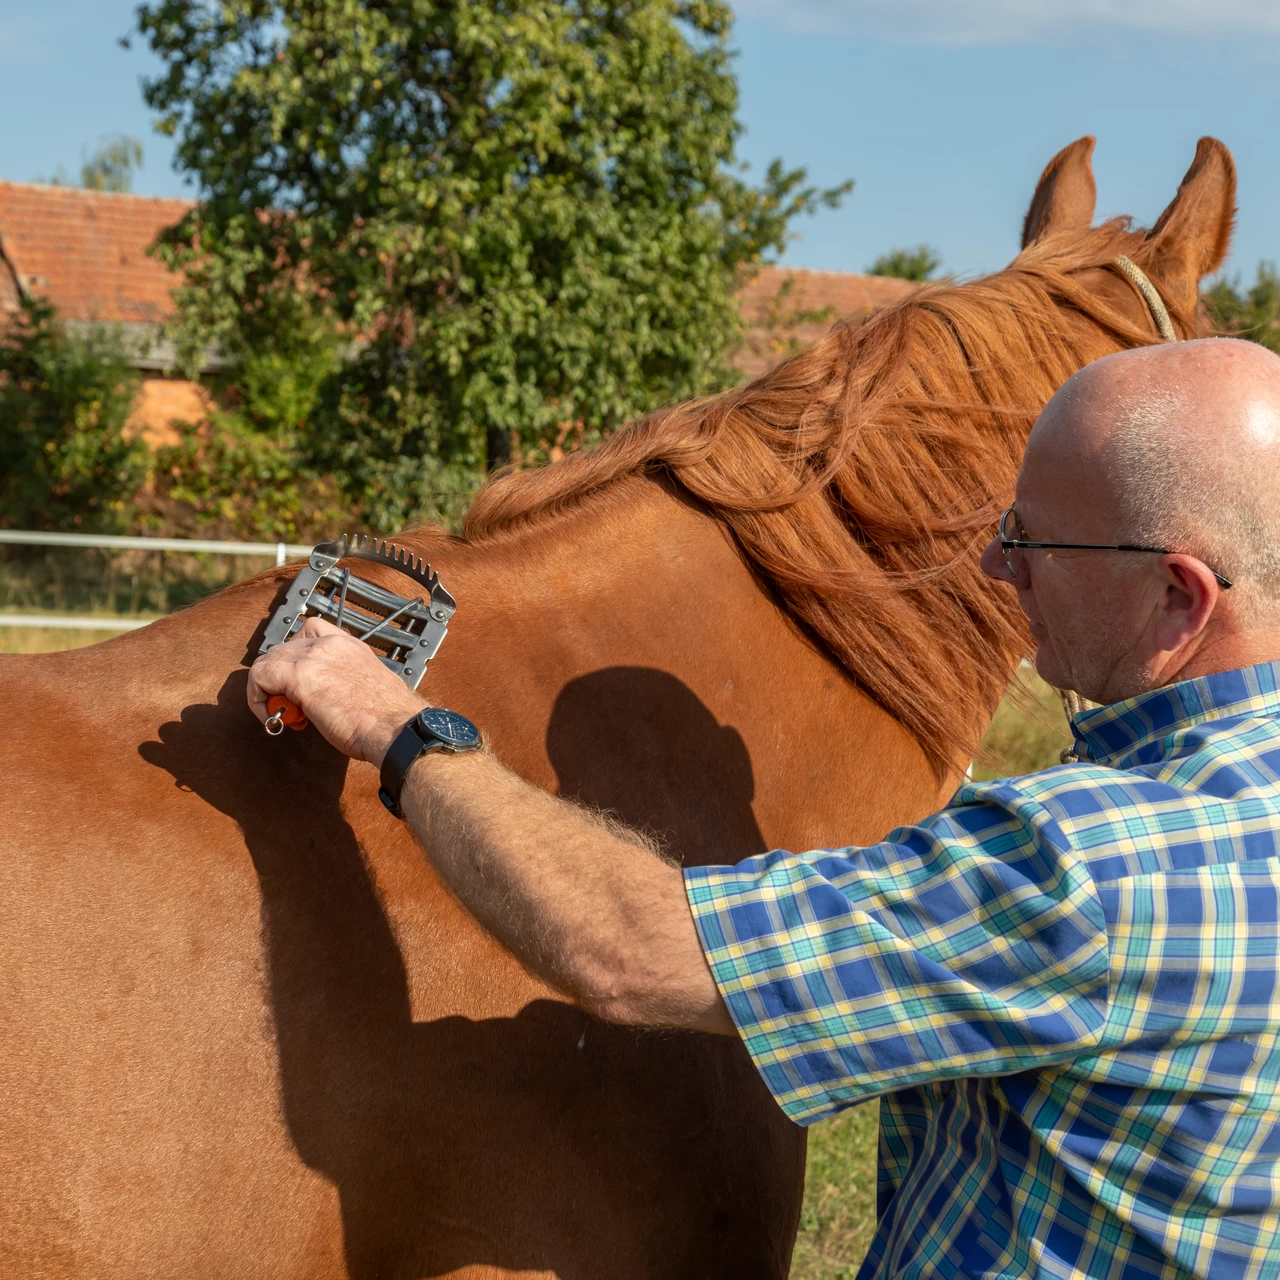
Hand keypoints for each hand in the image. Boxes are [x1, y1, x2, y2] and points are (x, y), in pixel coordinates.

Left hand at [247, 618, 423, 765]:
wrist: (395, 728)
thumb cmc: (389, 719)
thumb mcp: (367, 687)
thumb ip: (344, 682)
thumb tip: (327, 695)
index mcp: (350, 645)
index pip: (311, 630)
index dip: (296, 653)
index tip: (299, 679)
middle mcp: (330, 644)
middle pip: (284, 647)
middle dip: (279, 677)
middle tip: (291, 707)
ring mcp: (313, 657)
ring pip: (268, 660)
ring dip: (267, 688)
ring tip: (284, 714)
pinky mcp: (299, 676)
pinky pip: (260, 677)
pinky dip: (257, 698)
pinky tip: (273, 718)